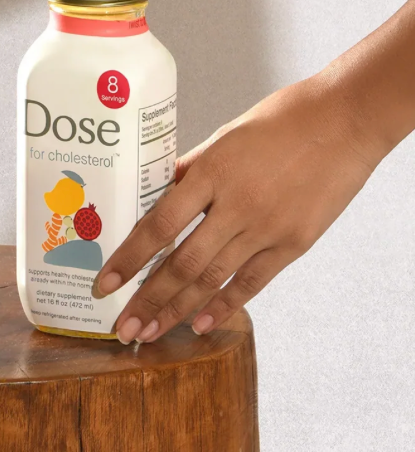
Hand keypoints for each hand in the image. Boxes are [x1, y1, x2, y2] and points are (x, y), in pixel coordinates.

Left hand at [92, 72, 379, 342]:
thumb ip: (191, 170)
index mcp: (212, 172)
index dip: (128, 260)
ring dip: (176, 310)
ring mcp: (267, 227)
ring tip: (150, 333)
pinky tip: (199, 325)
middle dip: (147, 300)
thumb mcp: (225, 136)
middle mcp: (237, 205)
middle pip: (181, 264)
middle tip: (123, 327)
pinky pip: (252, 283)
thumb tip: (156, 192)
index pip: (158, 225)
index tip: (104, 285)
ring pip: (212, 279)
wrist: (347, 119)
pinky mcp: (294, 243)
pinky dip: (223, 306)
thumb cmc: (283, 119)